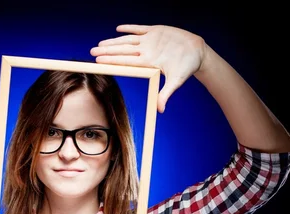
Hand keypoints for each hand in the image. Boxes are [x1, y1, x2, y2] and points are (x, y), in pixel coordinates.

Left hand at [90, 24, 207, 112]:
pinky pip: (139, 29)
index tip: (98, 62)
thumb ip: (166, 94)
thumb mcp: (177, 81)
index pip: (126, 62)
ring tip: (100, 43)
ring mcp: (149, 41)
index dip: (112, 61)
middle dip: (107, 51)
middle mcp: (146, 52)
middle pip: (122, 51)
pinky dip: (129, 28)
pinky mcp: (156, 31)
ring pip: (127, 40)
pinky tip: (117, 29)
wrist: (197, 53)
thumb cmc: (186, 68)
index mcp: (148, 62)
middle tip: (92, 52)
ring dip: (113, 41)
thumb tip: (160, 110)